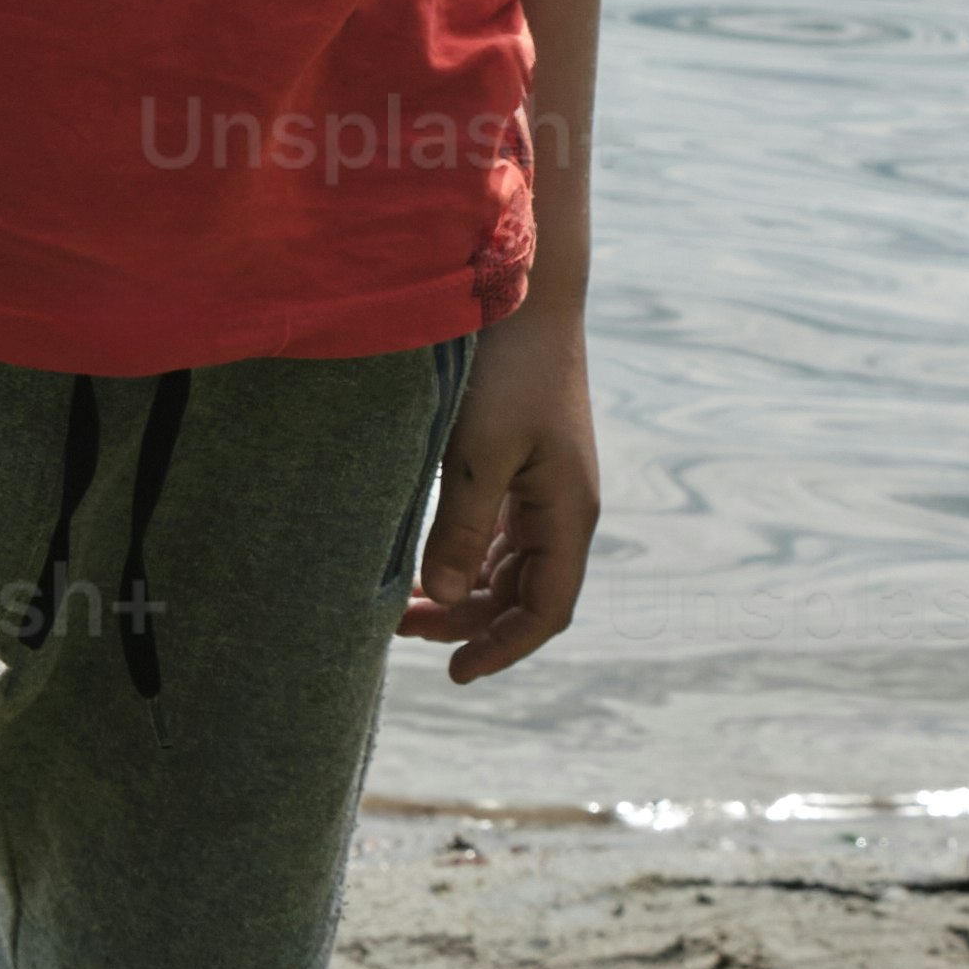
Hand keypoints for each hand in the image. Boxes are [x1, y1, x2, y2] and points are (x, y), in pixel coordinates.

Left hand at [397, 310, 598, 684]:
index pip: (545, 610)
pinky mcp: (522, 466)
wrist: (524, 295)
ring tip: (401, 606)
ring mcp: (545, 488)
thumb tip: (443, 595)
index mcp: (568, 514)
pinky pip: (498, 533)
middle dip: (467, 621)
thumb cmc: (506, 369)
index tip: (453, 672)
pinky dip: (464, 555)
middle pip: (523, 594)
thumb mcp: (479, 451)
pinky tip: (422, 560)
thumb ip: (463, 526)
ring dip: (462, 590)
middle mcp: (563, 509)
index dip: (502, 647)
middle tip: (400, 631)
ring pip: (508, 566)